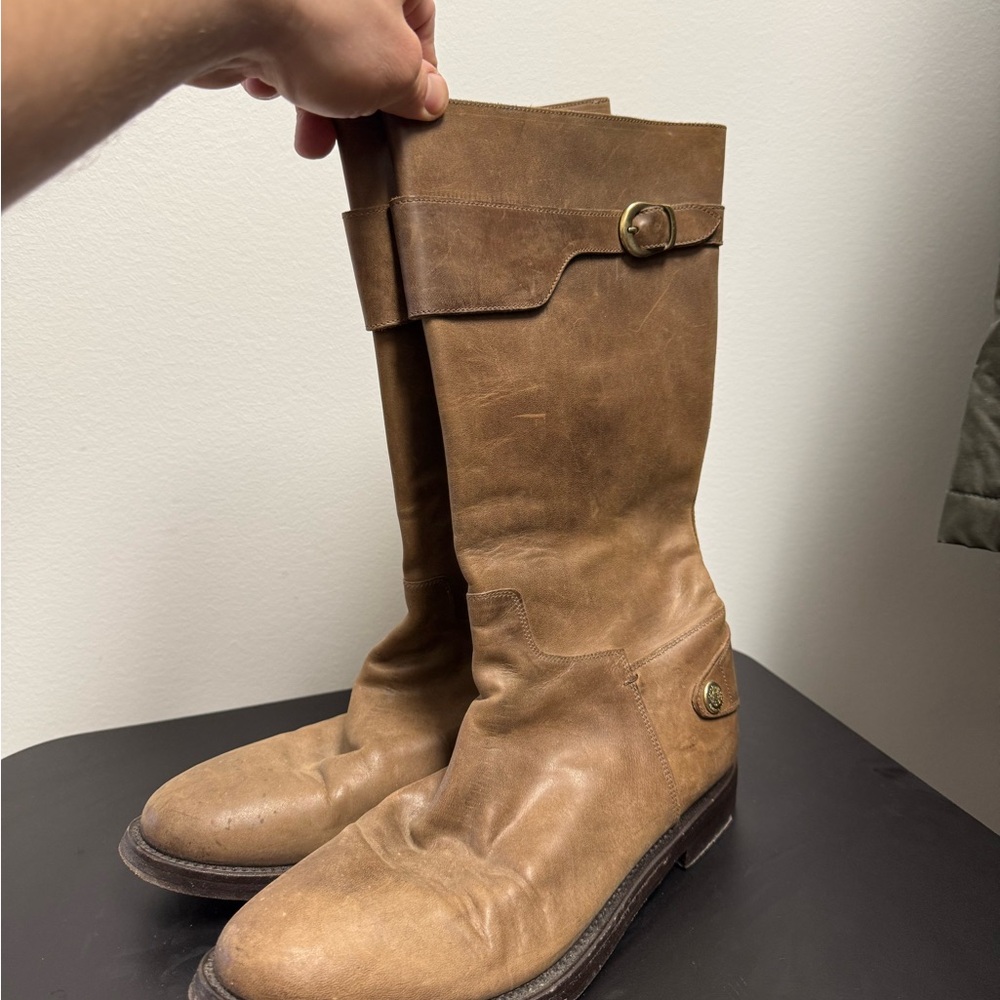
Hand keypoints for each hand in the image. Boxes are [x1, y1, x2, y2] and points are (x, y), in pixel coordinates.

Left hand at [188, 0, 447, 157]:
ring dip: (320, 102)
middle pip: (367, 43)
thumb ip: (418, 88)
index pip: (419, 20)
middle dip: (362, 98)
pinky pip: (279, 53)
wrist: (228, 10)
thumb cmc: (314, 20)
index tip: (412, 106)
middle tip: (361, 128)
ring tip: (313, 130)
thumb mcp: (397, 71)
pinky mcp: (257, 12)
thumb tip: (426, 97)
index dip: (420, 70)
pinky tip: (274, 90)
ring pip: (321, 54)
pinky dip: (280, 81)